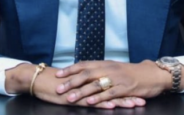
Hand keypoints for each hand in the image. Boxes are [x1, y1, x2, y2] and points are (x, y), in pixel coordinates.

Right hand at [5, 64, 145, 108]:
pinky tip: (112, 106)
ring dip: (120, 100)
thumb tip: (97, 85)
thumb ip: (86, 84)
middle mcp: (90, 82)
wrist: (41, 80)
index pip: (112, 82)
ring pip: (105, 94)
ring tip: (134, 104)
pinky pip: (91, 101)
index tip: (139, 91)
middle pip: (112, 88)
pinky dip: (102, 103)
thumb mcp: (74, 83)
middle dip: (128, 94)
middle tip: (142, 98)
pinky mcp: (76, 97)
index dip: (125, 87)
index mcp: (91, 78)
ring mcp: (84, 89)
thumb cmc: (56, 83)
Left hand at [54, 60, 179, 105]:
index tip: (58, 74)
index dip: (70, 69)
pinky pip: (109, 93)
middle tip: (59, 88)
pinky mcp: (125, 88)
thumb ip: (100, 70)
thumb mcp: (114, 68)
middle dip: (71, 81)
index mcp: (105, 63)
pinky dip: (98, 98)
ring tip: (70, 98)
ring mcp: (117, 79)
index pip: (84, 64)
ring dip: (81, 91)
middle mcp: (109, 69)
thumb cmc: (132, 73)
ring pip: (96, 84)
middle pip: (87, 74)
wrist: (152, 74)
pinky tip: (90, 102)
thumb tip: (83, 72)